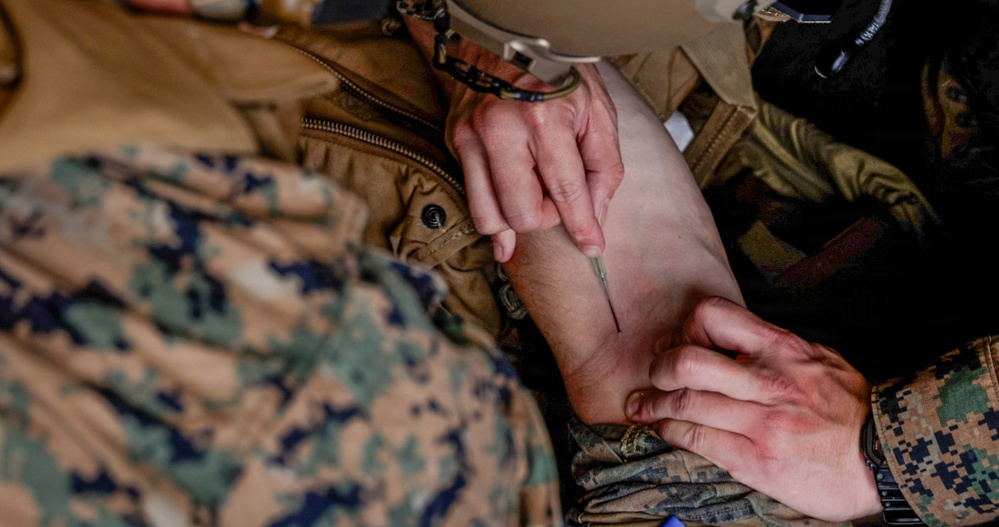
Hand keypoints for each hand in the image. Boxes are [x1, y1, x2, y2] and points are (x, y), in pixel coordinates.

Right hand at [441, 47, 623, 261]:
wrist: (506, 34)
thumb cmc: (557, 70)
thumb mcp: (597, 110)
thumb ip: (604, 165)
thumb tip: (595, 214)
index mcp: (544, 119)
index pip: (566, 192)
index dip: (582, 225)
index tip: (592, 244)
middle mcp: (501, 130)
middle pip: (523, 212)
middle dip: (546, 219)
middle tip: (557, 201)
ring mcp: (471, 136)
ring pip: (489, 215)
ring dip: (516, 221)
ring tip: (534, 200)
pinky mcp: (454, 139)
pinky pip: (472, 198)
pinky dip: (492, 219)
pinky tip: (505, 235)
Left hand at [625, 297, 881, 520]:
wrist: (888, 461)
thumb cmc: (854, 410)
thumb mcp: (822, 361)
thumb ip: (778, 350)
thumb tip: (736, 342)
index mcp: (784, 350)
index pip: (715, 316)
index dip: (688, 326)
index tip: (681, 340)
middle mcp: (767, 382)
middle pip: (686, 363)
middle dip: (659, 368)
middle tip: (652, 376)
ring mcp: (760, 422)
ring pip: (684, 404)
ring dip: (652, 405)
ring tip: (640, 407)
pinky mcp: (755, 460)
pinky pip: (697, 439)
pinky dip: (671, 431)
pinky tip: (664, 429)